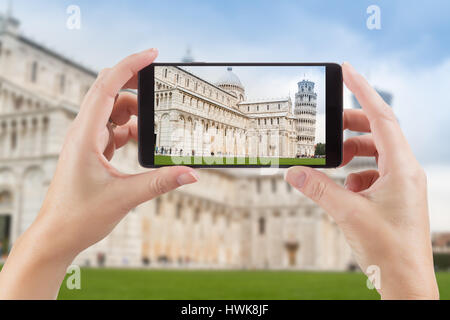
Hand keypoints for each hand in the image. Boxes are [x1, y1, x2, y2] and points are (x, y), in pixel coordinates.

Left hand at [0, 49, 197, 298]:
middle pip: (109, 93)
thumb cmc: (79, 216)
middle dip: (134, 84)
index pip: (107, 87)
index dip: (130, 66)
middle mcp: (82, 133)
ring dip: (133, 114)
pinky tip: (140, 142)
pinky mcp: (90, 152)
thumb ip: (161, 182)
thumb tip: (191, 174)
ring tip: (154, 125)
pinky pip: (111, 130)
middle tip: (159, 84)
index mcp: (85, 135)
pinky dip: (128, 130)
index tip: (152, 55)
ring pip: (111, 112)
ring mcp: (85, 141)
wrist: (57, 236)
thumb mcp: (125, 197)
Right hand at [285, 62, 438, 299]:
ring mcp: (402, 184)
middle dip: (351, 126)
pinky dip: (356, 173)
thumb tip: (294, 172)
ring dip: (352, 153)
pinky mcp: (395, 196)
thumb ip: (318, 189)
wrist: (406, 281)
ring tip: (333, 162)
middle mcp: (405, 171)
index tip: (347, 71)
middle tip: (327, 126)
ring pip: (375, 153)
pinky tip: (344, 189)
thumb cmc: (389, 249)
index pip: (382, 117)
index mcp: (401, 168)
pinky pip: (374, 173)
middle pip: (378, 132)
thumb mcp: (347, 213)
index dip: (363, 91)